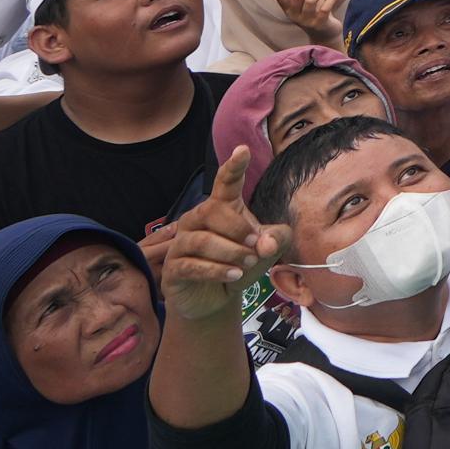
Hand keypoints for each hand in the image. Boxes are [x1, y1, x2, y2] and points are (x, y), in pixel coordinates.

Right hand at [164, 146, 277, 302]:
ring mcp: (181, 244)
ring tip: (248, 264)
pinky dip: (216, 270)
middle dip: (238, 228)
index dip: (234, 167)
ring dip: (230, 252)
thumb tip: (266, 243)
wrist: (216, 299)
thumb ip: (276, 239)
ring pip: (202, 240)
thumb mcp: (266, 250)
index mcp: (221, 207)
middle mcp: (197, 220)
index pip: (226, 182)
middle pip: (212, 211)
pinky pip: (191, 265)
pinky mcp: (173, 269)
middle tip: (257, 245)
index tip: (242, 150)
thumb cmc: (240, 264)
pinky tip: (234, 275)